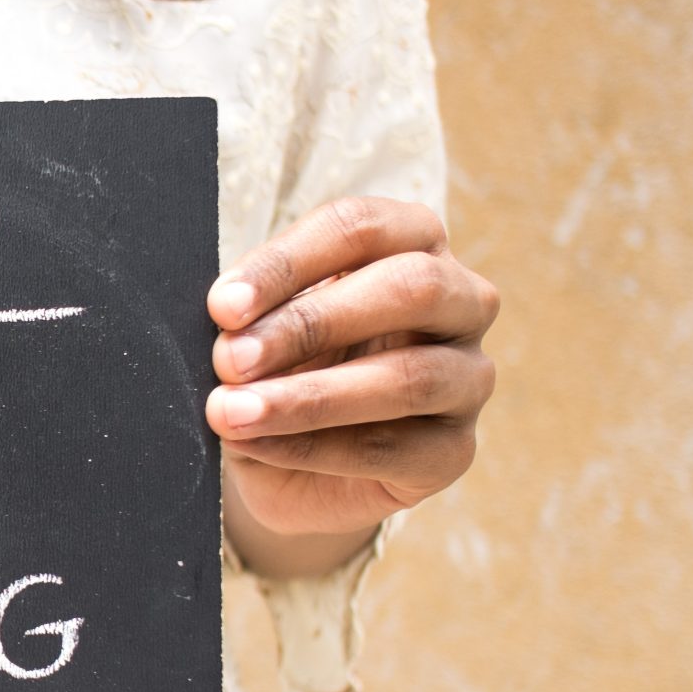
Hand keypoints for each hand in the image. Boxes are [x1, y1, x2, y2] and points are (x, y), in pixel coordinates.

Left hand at [206, 196, 497, 544]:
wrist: (291, 463)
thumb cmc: (284, 367)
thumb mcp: (263, 328)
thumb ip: (254, 318)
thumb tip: (229, 327)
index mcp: (413, 241)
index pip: (361, 228)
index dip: (287, 263)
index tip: (222, 306)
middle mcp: (461, 300)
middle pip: (410, 287)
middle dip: (310, 323)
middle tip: (230, 359)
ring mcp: (470, 377)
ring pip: (409, 378)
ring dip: (308, 398)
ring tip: (231, 412)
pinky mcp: (455, 451)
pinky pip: (391, 449)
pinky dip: (311, 448)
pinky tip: (253, 445)